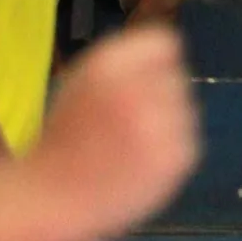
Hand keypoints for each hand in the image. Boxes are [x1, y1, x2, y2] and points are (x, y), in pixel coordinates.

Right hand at [25, 26, 199, 240]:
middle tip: (125, 121)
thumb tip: (174, 50)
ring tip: (128, 146)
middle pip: (177, 76)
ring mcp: (162, 125)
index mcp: (110, 65)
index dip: (151, 64)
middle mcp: (140, 89)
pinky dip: (168, 150)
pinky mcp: (178, 157)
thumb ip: (127, 60)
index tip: (134, 83)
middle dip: (158, 93)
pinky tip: (137, 164)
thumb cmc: (66, 135)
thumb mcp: (83, 79)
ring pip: (185, 108)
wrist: (53, 197)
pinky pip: (187, 139)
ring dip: (166, 121)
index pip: (164, 43)